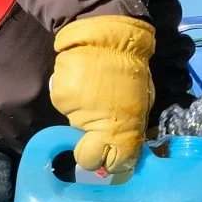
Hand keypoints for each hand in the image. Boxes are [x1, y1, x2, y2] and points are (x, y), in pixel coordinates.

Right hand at [50, 15, 155, 180]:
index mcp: (125, 129)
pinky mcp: (60, 98)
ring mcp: (76, 113)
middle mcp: (97, 127)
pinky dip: (71, 98)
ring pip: (75, 126)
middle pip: (88, 159)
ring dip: (83, 114)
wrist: (107, 36)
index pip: (116, 165)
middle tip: (96, 135)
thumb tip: (125, 146)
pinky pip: (65, 106)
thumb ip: (131, 127)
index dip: (114, 163)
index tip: (113, 156)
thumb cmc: (131, 68)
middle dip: (90, 153)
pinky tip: (79, 82)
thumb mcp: (141, 102)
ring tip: (91, 92)